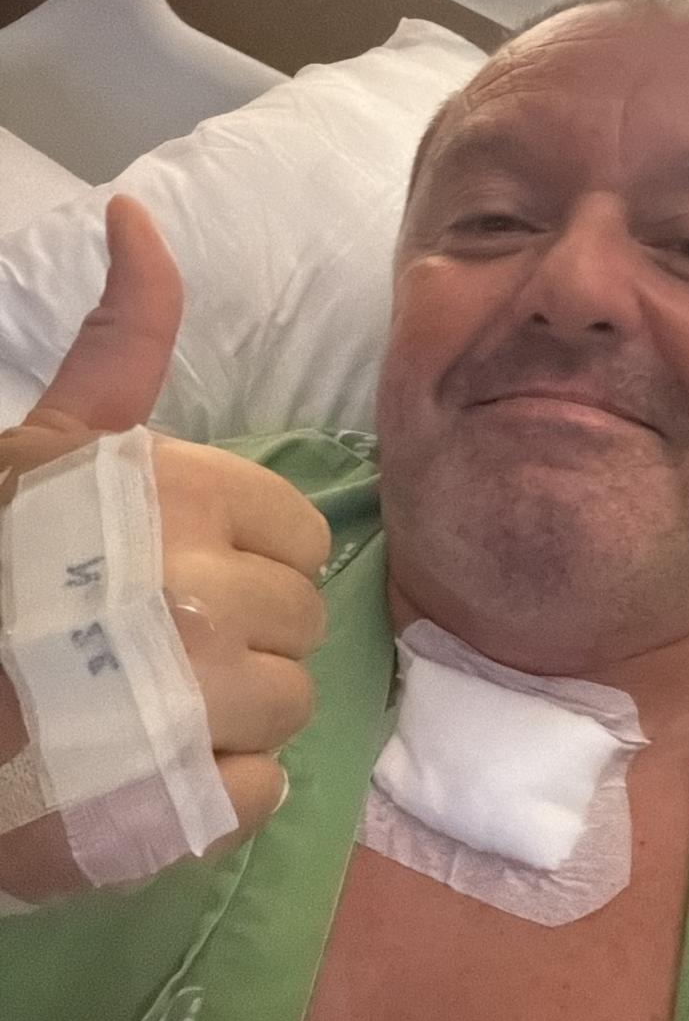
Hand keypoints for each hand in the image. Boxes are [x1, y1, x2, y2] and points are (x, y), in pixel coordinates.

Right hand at [0, 196, 329, 901]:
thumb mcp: (53, 437)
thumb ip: (123, 338)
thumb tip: (139, 215)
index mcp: (189, 499)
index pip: (302, 537)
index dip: (249, 558)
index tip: (180, 572)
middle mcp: (208, 595)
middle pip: (303, 623)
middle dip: (242, 633)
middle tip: (153, 645)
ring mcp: (201, 706)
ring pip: (292, 707)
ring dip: (232, 714)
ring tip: (146, 707)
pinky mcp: (186, 805)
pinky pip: (263, 792)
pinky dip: (215, 791)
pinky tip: (150, 768)